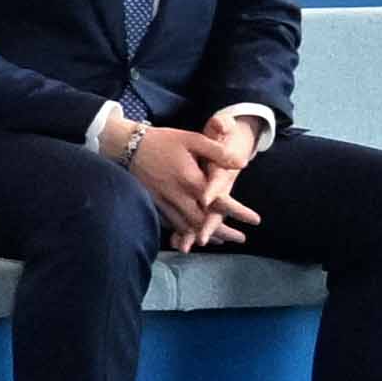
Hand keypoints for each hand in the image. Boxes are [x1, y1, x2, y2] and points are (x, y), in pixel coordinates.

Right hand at [118, 120, 261, 254]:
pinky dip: (184, 233)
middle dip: (224, 232)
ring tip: (223, 241)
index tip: (255, 220)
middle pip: (204, 220)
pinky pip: (171, 224)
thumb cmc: (162, 140)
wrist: (126, 146)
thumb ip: (217, 152)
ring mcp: (164, 202)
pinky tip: (193, 238)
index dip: (237, 212)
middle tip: (241, 239)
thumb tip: (241, 163)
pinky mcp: (154, 204)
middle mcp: (177, 195)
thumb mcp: (192, 139)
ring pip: (187, 226)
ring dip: (206, 235)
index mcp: (190, 180)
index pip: (218, 201)